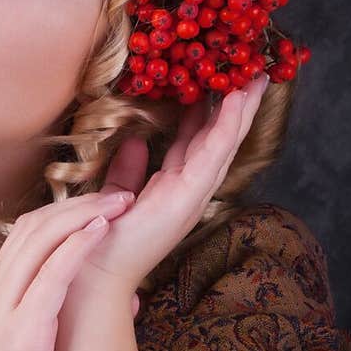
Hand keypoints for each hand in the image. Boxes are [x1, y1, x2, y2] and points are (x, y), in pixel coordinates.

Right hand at [0, 186, 133, 350]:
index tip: (105, 202)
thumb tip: (129, 302)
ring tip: (121, 201)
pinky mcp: (21, 335)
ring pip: (39, 241)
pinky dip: (75, 249)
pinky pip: (48, 278)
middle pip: (33, 226)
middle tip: (122, 190)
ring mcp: (4, 313)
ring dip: (83, 215)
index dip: (66, 210)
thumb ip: (78, 321)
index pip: (26, 233)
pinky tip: (101, 232)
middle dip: (80, 202)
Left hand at [67, 74, 269, 311]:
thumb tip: (136, 142)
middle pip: (219, 142)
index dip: (210, 114)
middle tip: (252, 74)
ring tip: (256, 79)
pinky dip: (227, 127)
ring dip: (242, 111)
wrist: (94, 276)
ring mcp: (192, 196)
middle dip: (237, 108)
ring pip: (224, 145)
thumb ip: (127, 171)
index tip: (218, 84)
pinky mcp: (187, 198)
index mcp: (172, 190)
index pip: (197, 144)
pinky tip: (236, 102)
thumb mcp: (115, 195)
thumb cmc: (100, 241)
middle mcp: (188, 192)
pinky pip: (212, 155)